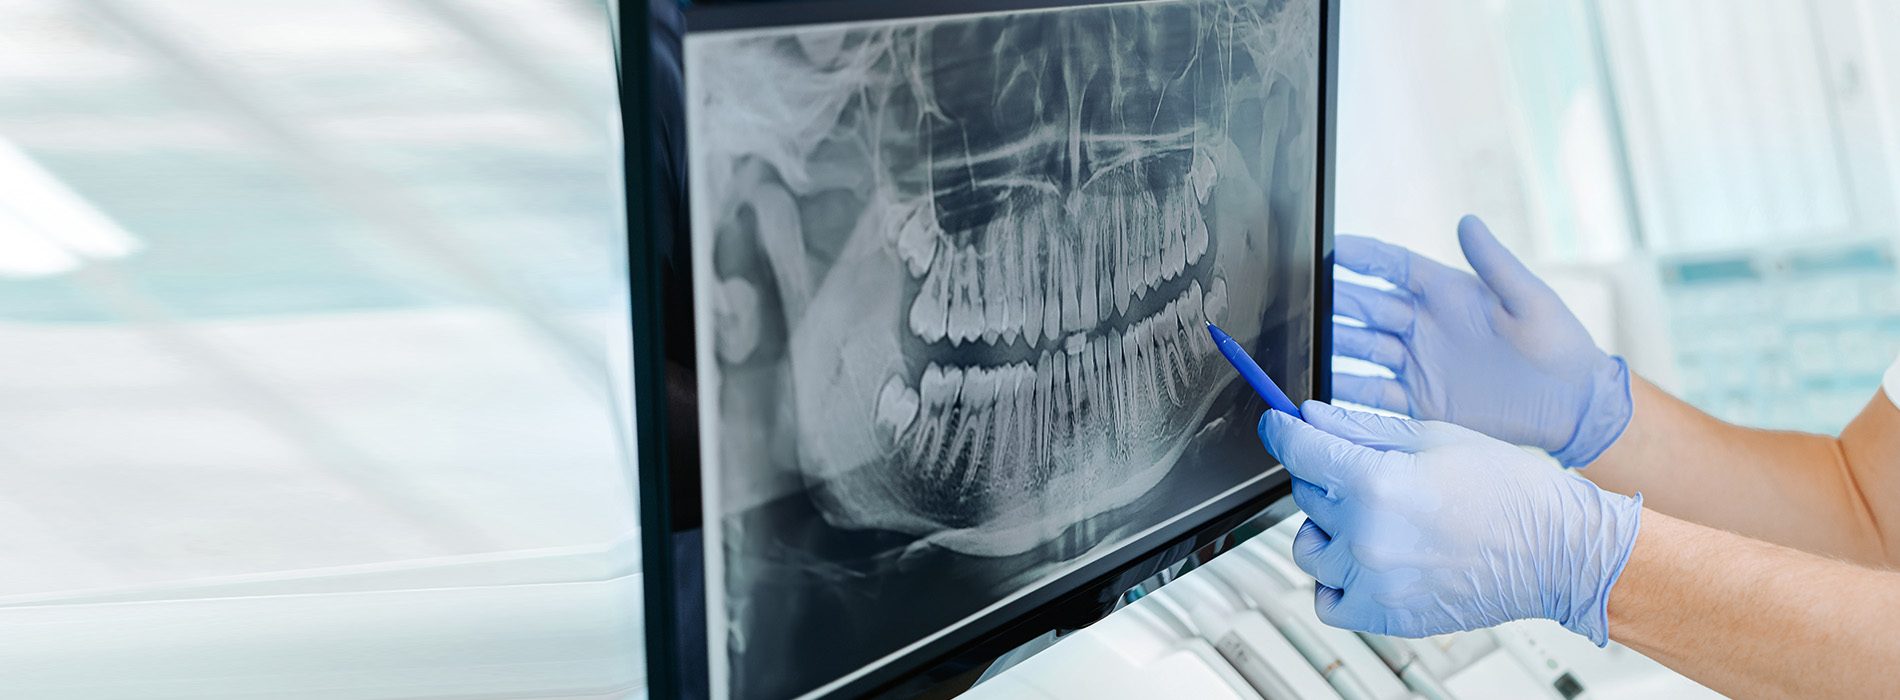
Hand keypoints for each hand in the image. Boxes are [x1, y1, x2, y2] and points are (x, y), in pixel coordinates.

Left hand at [1257, 400, 1642, 644]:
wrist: (1559, 551)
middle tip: (1367, 471)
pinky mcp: (1386, 615)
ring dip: (1328, 529)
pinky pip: (1328, 600)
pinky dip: (1336, 580)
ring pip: (1308, 547)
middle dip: (1326, 476)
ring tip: (1372, 519)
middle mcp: (1369, 537)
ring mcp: (1374, 581)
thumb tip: (1311, 418)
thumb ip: (1362, 429)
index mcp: (1379, 483)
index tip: (1278, 425)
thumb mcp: (1433, 437)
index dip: (1283, 431)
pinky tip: (1365, 560)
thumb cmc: (1512, 491)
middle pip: (1306, 495)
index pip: (1299, 451)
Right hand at [1332, 215, 1629, 466]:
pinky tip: (1322, 390)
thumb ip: (1495, 263)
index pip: (1391, 266)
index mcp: (1446, 293)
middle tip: (1301, 302)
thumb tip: (1468, 221)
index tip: (1328, 250)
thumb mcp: (1530, 301)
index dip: (1360, 257)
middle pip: (1365, 308)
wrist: (1572, 408)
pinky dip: (1345, 393)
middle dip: (1332, 302)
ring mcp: (1416, 364)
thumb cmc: (1560, 346)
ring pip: (1359, 350)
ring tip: (1304, 348)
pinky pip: (1372, 395)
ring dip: (1332, 347)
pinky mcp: (1418, 402)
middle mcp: (1423, 326)